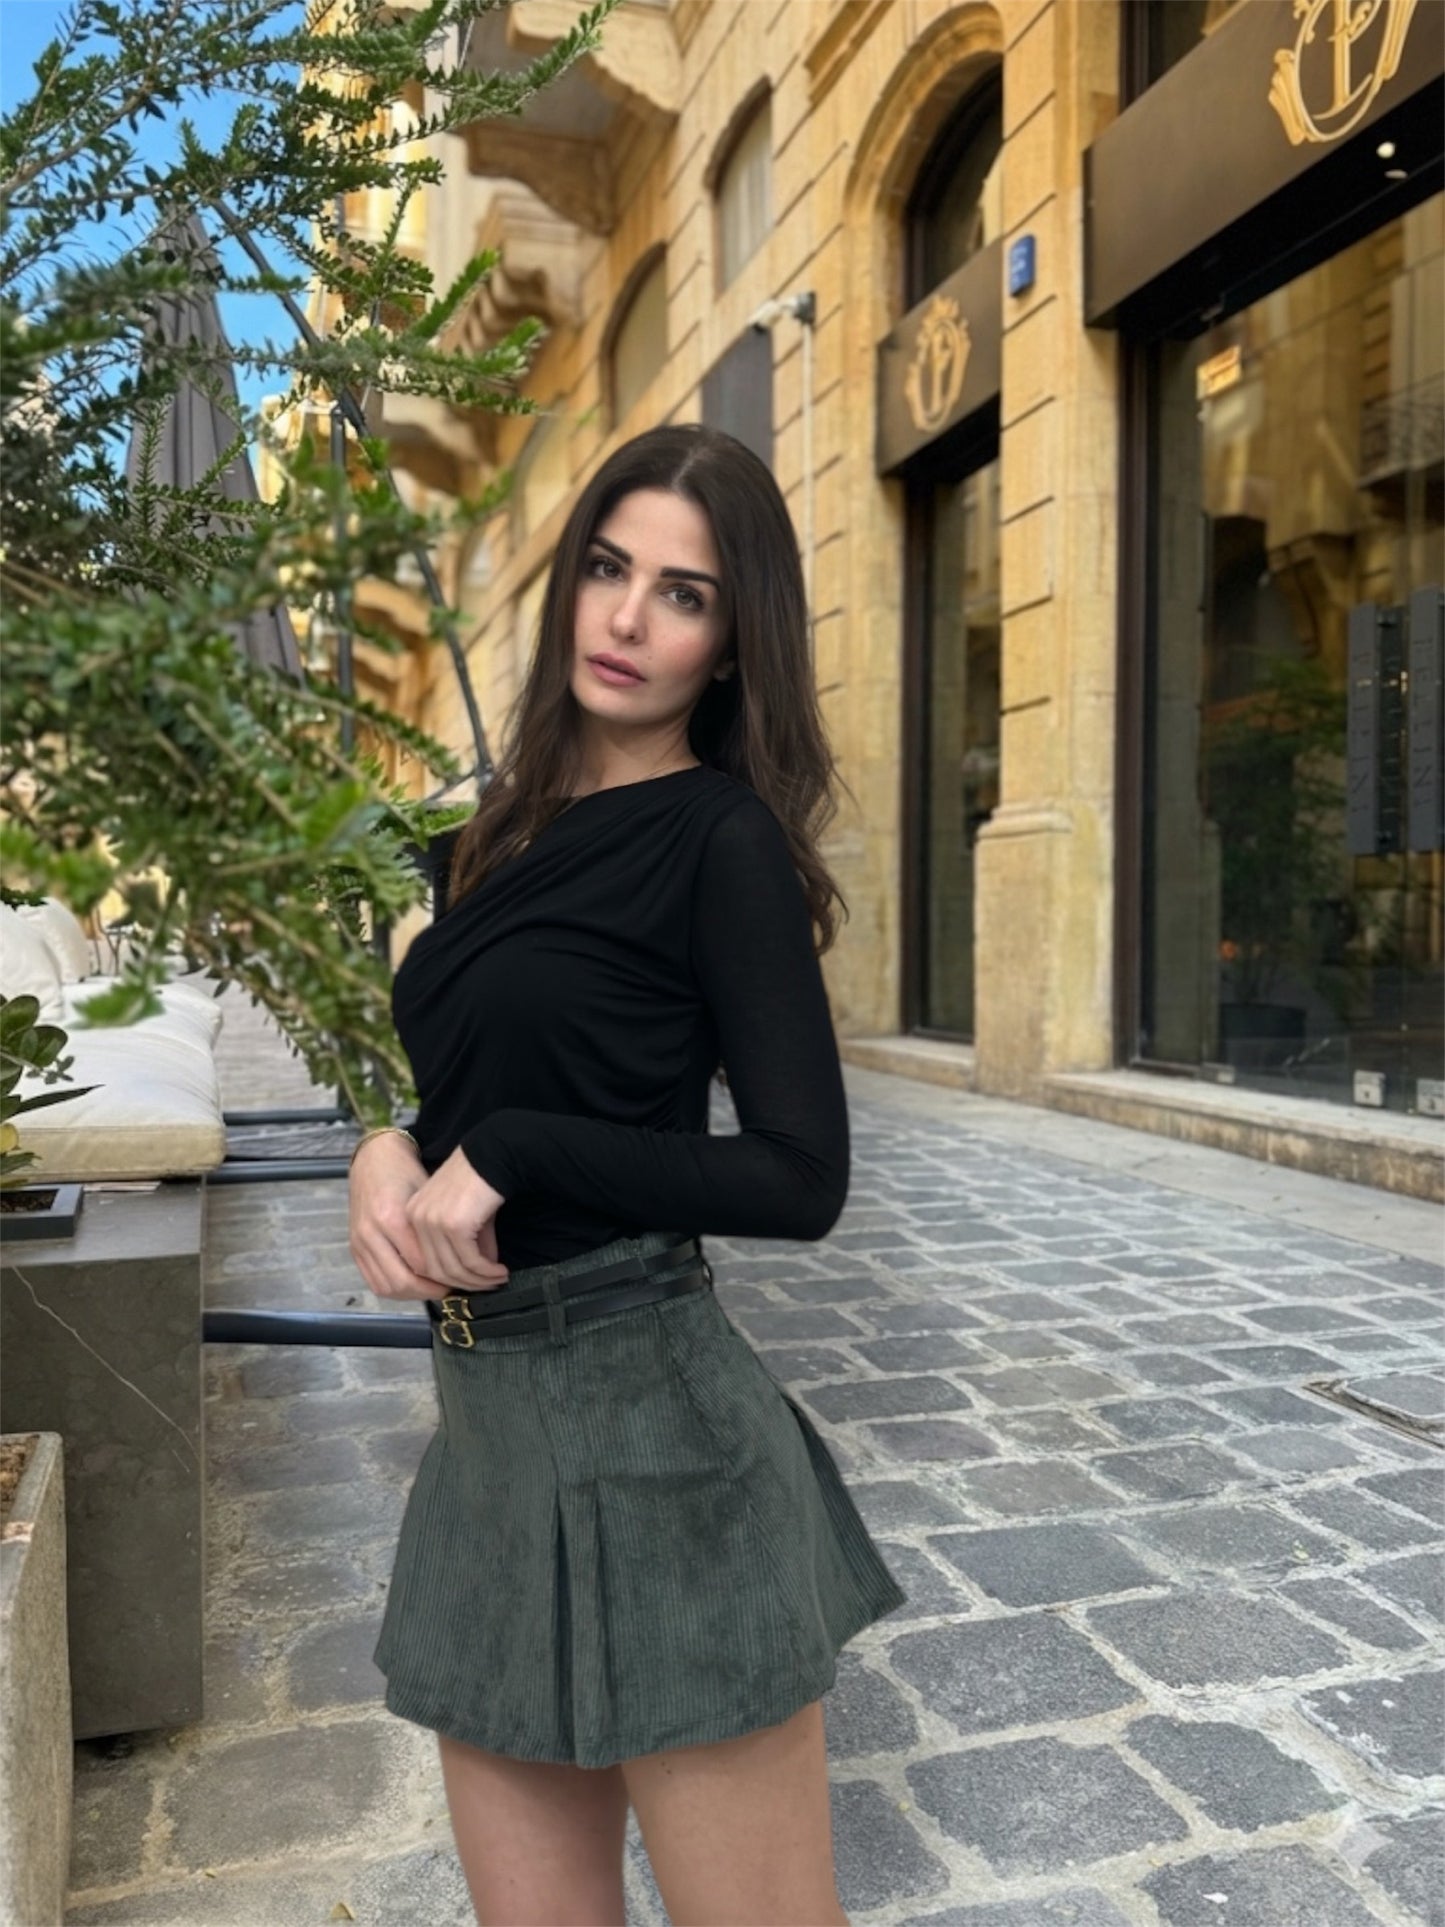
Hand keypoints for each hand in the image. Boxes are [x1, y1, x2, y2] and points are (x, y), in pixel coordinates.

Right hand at [347, 1132, 495, 1302]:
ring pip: (389, 1286)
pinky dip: (396, 1290)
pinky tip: (415, 1285)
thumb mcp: (431, 1194)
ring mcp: (359, 1243)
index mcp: (392, 1218)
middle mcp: (372, 1233)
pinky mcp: (354, 1248)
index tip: (466, 1277)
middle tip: (454, 1289)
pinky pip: (375, 1281)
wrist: (373, 1159)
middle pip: (405, 1280)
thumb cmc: (405, 1172)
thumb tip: (484, 1257)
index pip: (423, 1263)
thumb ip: (450, 1226)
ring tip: (437, 1289)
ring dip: (415, 1294)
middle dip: (433, 1290)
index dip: (446, 1275)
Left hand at [403, 1145, 509, 1294]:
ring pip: (453, 1269)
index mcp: (412, 1215)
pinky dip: (486, 1271)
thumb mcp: (462, 1213)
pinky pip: (470, 1260)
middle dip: (466, 1283)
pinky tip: (500, 1270)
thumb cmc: (481, 1180)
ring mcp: (433, 1222)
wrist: (494, 1155)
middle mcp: (416, 1219)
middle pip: (436, 1270)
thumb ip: (462, 1243)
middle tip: (490, 1285)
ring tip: (499, 1279)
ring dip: (479, 1280)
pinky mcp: (453, 1225)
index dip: (448, 1278)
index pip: (423, 1261)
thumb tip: (476, 1273)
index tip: (471, 1282)